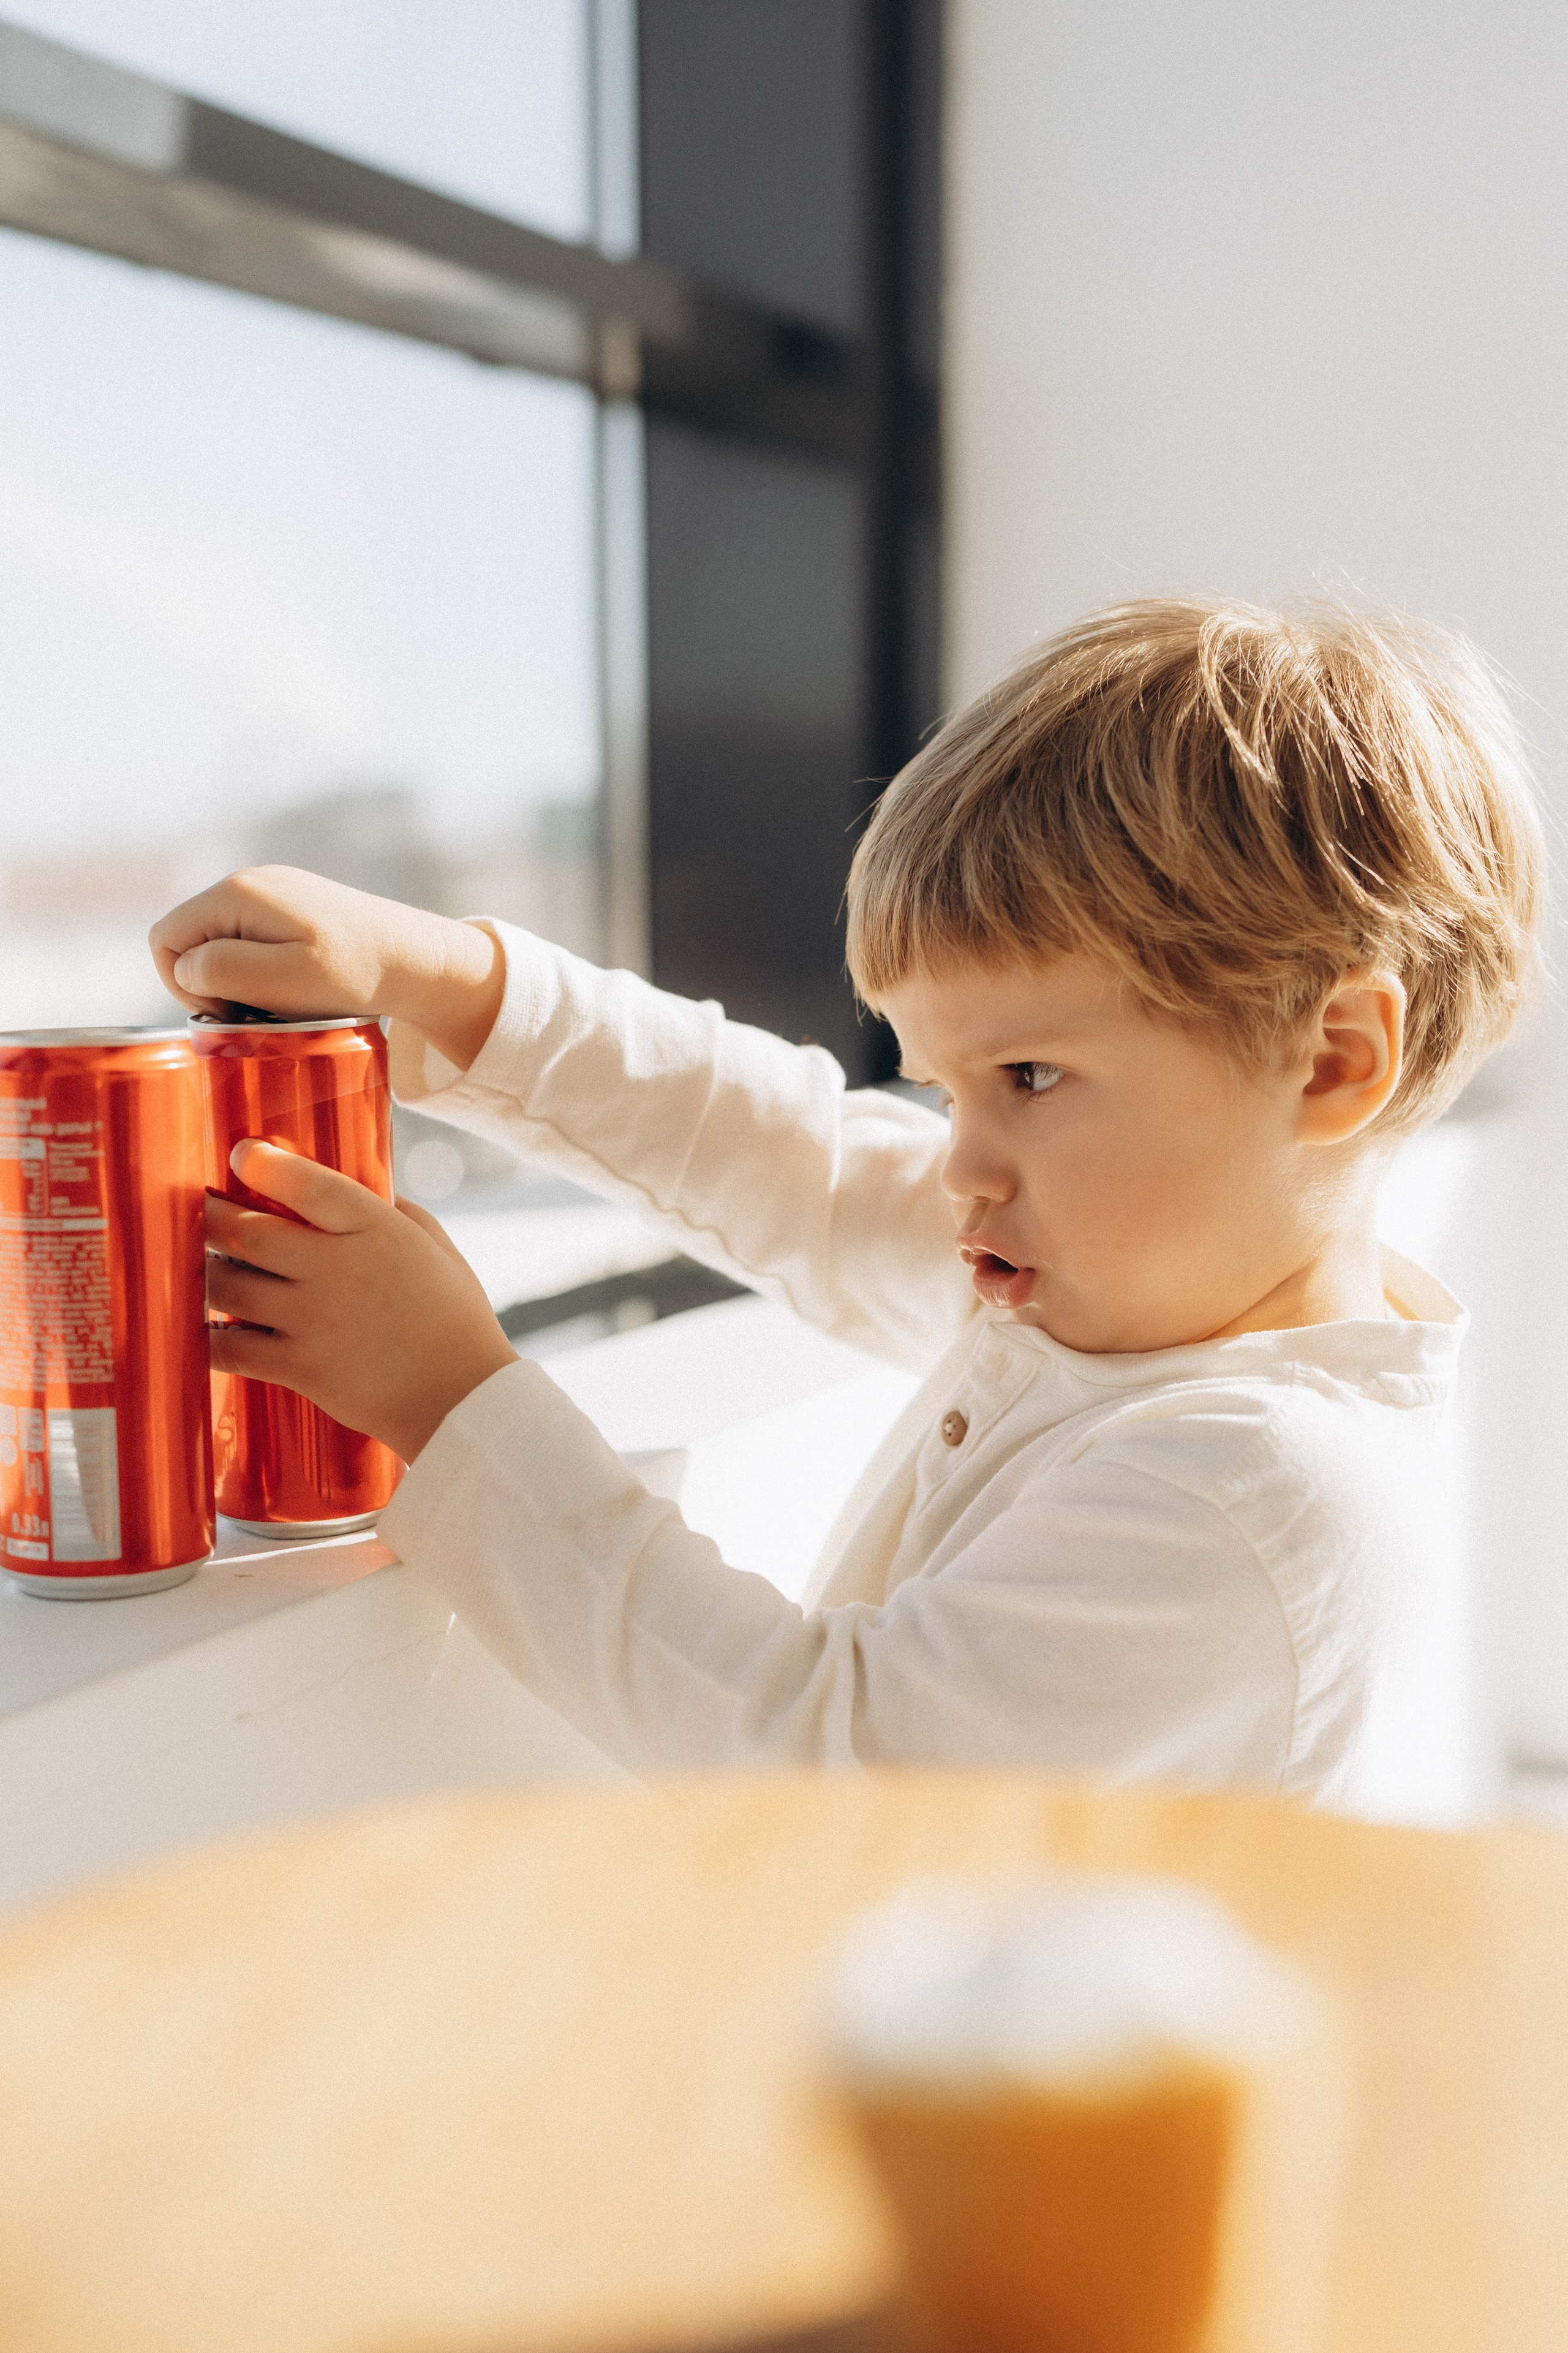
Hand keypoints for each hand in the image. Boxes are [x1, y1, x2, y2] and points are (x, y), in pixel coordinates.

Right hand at [150, 866, 505, 1071]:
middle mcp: (247, 883)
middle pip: (190, 940)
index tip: (228, 1013)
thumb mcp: (284, 980)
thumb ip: (224, 969)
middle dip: (210, 984)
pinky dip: (261, 972)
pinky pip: (250, 943)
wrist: (418, 959)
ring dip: (238, 981)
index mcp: (236, 893)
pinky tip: (293, 989)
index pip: (164, 938)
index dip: (182, 985)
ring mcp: (271, 893)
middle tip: (255, 1013)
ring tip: (279, 1003)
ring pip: (220, 945)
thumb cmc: (355, 972)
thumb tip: (185, 964)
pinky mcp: (291, 909)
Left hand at [206, 1140, 518, 1462]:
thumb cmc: (455, 1321)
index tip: (243, 1155)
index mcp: (376, 1230)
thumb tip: (363, 1190)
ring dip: (208, 1274)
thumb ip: (396, 1213)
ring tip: (207, 1268)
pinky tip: (204, 1329)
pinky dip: (208, 1337)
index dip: (264, 1164)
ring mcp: (312, 1318)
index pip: (306, 1183)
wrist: (462, 1400)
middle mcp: (336, 1267)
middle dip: (213, 1216)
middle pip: (248, 1230)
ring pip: (228, 1286)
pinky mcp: (300, 1367)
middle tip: (201, 1212)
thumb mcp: (438, 1249)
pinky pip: (230, 1348)